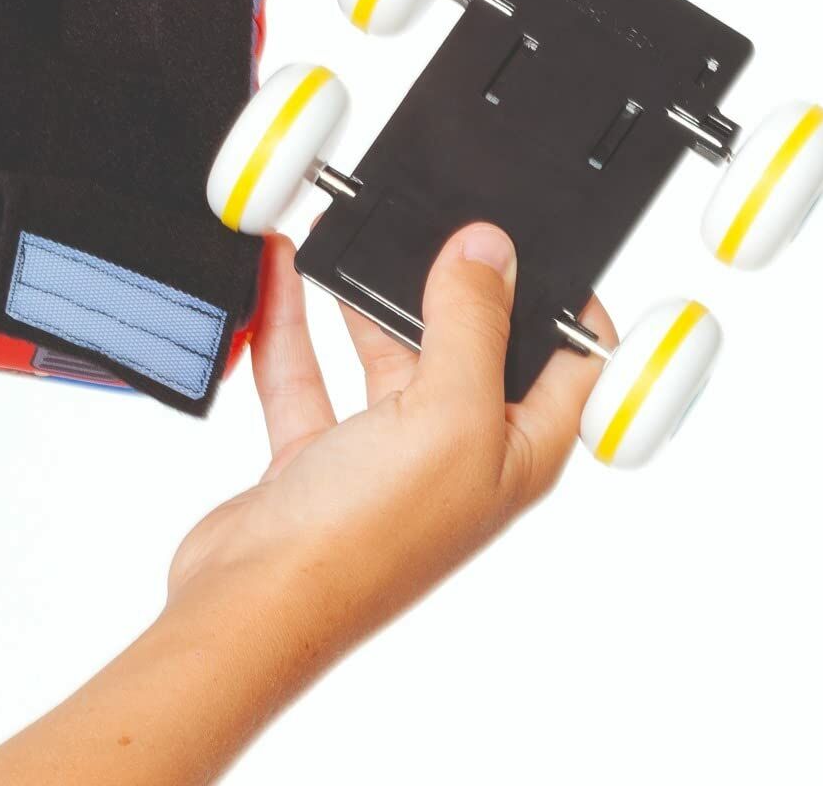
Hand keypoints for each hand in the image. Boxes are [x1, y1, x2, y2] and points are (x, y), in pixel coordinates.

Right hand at [169, 225, 615, 643]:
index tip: (543, 237)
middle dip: (448, 280)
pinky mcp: (322, 452)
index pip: (573, 362)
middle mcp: (460, 448)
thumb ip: (474, 326)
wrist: (249, 604)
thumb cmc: (364, 546)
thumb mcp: (448, 416)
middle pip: (471, 342)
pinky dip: (294, 322)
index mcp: (518, 448)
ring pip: (385, 350)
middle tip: (429, 219)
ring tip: (349, 235)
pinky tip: (283, 274)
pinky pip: (313, 368)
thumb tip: (489, 251)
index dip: (569, 299)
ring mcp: (388, 450)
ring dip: (363, 297)